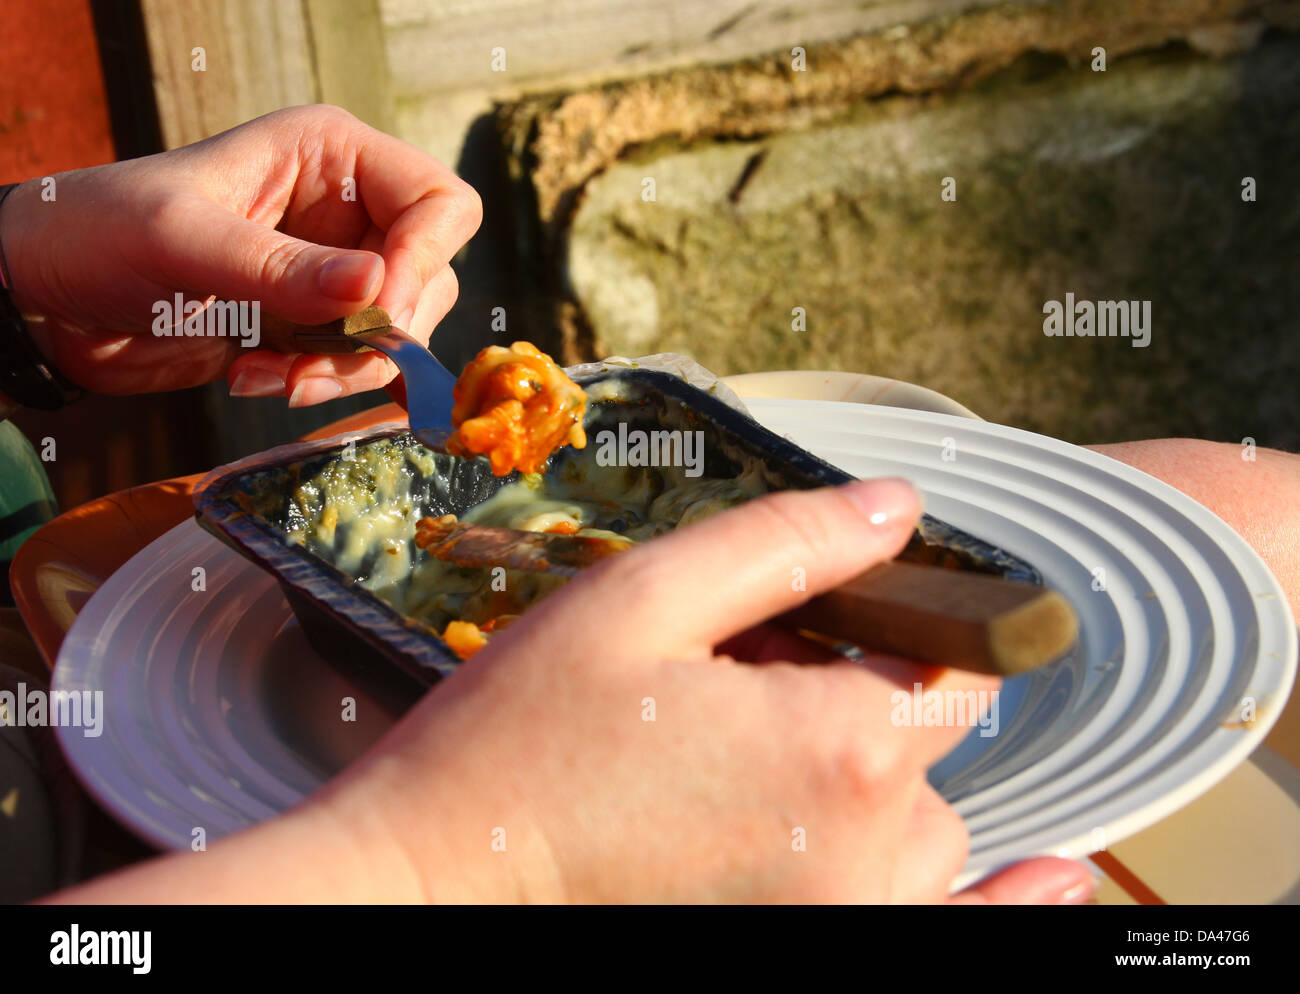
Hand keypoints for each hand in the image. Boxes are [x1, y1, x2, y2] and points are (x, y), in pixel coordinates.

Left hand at [0, 105, 480, 403]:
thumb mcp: (185, 238)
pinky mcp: (312, 322)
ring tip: (269, 374)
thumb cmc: (100, 230)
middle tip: (311, 361)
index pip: (440, 202)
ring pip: (397, 332)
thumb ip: (282, 268)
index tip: (381, 314)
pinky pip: (354, 365)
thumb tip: (380, 293)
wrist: (47, 294)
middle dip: (378, 333)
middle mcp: (347, 211)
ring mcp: (332, 270)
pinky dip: (317, 383)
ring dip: (341, 368)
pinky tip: (254, 378)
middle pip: (429, 277)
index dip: (426, 259)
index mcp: (332, 157)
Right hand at [315, 477, 1094, 902]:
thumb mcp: (640, 602)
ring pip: (925, 835)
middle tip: (743, 700)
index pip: (947, 660)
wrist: (432, 890)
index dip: (890, 627)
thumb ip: (784, 546)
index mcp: (838, 742)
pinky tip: (1058, 881)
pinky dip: (1005, 904)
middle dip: (860, 706)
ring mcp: (848, 921)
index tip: (821, 623)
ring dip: (868, 794)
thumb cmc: (516, 746)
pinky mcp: (815, 956)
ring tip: (740, 776)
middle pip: (928, 749)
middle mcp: (873, 850)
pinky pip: (960, 928)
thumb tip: (894, 505)